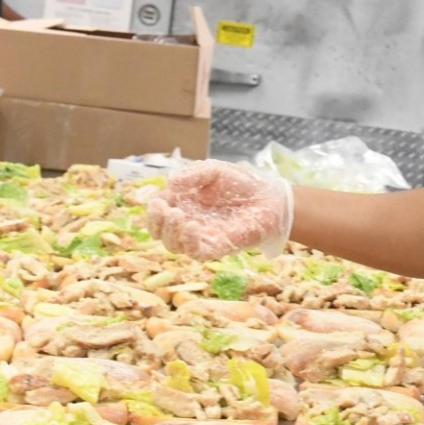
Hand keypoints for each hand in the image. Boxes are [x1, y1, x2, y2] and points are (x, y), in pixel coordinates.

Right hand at [143, 160, 292, 259]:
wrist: (271, 199)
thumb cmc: (243, 184)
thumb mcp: (214, 171)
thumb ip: (192, 175)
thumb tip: (169, 183)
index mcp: (183, 202)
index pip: (157, 210)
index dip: (153, 207)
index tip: (159, 200)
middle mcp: (188, 221)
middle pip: (159, 232)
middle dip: (155, 222)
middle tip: (165, 209)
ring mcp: (201, 237)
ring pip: (173, 246)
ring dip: (170, 232)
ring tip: (178, 215)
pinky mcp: (216, 248)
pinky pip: (195, 253)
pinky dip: (188, 242)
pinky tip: (193, 226)